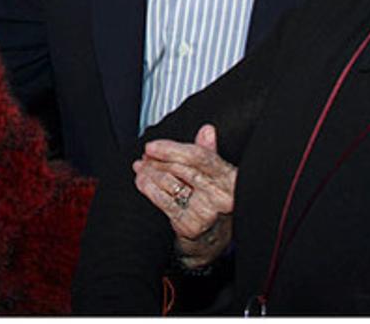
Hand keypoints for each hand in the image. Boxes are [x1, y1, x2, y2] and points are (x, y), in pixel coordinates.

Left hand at [133, 124, 236, 269]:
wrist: (213, 239)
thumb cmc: (212, 200)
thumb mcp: (216, 175)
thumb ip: (209, 152)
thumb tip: (207, 130)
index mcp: (230, 179)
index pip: (199, 157)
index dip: (173, 149)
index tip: (152, 145)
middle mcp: (221, 197)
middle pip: (182, 169)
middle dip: (158, 159)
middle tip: (145, 154)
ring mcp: (205, 213)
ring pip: (170, 184)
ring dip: (150, 172)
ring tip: (140, 166)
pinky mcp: (190, 226)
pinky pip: (163, 202)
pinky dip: (149, 189)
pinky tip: (141, 181)